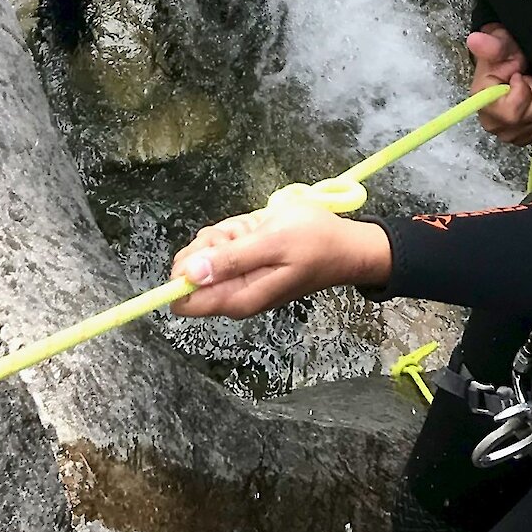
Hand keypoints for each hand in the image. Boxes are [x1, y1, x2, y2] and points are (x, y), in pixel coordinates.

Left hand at [169, 203, 389, 318]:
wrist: (347, 246)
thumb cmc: (315, 242)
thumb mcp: (272, 242)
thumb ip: (230, 260)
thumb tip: (188, 275)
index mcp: (238, 298)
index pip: (184, 300)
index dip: (186, 269)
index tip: (212, 248)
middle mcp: (234, 295)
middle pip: (191, 271)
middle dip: (211, 243)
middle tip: (244, 234)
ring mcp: (240, 280)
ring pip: (206, 254)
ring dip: (227, 234)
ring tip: (259, 230)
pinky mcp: (246, 267)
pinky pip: (224, 247)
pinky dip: (237, 233)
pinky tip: (260, 230)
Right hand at [467, 25, 531, 144]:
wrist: (510, 65)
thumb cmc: (504, 56)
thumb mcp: (500, 45)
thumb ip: (491, 45)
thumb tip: (475, 40)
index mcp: (484, 106)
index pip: (513, 112)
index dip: (522, 89)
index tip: (517, 75)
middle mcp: (495, 126)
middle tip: (525, 78)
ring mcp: (512, 136)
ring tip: (531, 86)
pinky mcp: (527, 138)